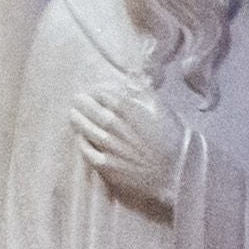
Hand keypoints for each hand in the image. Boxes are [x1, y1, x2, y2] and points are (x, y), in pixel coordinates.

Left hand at [69, 66, 177, 211]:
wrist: (176, 174)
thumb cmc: (172, 140)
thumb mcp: (162, 110)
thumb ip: (144, 91)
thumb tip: (132, 74)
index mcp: (127, 109)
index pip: (102, 94)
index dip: (96, 91)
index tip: (93, 92)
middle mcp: (114, 125)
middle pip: (90, 109)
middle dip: (82, 102)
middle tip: (77, 99)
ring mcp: (109, 146)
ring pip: (86, 129)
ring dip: (77, 120)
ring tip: (72, 114)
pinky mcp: (107, 166)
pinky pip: (88, 152)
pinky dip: (82, 143)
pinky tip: (80, 138)